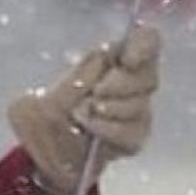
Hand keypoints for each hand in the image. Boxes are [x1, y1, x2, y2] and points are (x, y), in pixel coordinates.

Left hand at [8, 26, 159, 194]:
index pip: (148, 39)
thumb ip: (80, 73)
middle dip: (121, 84)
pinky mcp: (135, 137)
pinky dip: (109, 131)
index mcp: (115, 58)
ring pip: (140, 106)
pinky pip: (132, 133)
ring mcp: (137, 111)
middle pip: (149, 76)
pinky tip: (92, 131)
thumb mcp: (56, 87)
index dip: (144, 46)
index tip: (127, 60)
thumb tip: (106, 56)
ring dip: (111, 109)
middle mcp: (133, 82)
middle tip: (96, 93)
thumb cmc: (47, 113)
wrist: (46, 155)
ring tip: (83, 115)